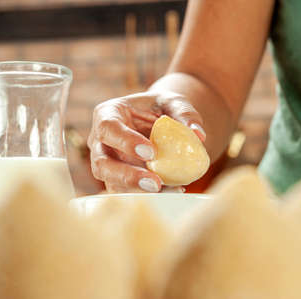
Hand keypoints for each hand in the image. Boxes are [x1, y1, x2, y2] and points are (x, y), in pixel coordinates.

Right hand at [88, 91, 205, 192]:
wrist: (159, 124)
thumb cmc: (162, 108)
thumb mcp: (173, 102)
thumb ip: (185, 113)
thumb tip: (199, 135)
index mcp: (108, 114)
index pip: (108, 128)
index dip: (126, 141)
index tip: (151, 153)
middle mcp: (101, 142)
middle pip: (102, 163)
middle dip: (127, 176)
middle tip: (155, 183)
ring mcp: (106, 164)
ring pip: (112, 183)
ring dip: (137, 191)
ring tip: (167, 190)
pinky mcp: (116, 181)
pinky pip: (126, 192)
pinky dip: (148, 195)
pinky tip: (173, 191)